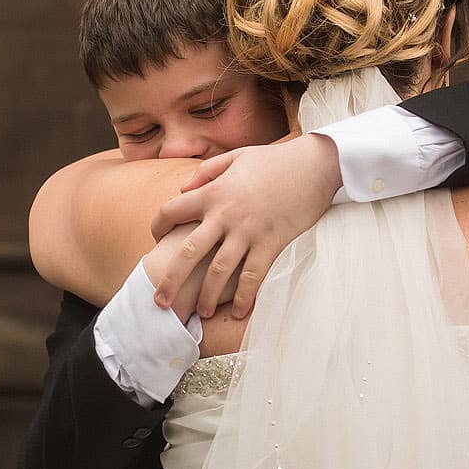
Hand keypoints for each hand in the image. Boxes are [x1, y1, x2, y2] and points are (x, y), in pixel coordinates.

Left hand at [148, 134, 341, 319]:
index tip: (155, 239)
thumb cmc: (275, 161)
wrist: (314, 165)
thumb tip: (182, 189)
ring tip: (200, 312)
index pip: (171, 211)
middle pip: (188, 252)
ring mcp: (248, 231)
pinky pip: (253, 276)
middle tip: (159, 301)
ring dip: (206, 296)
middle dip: (171, 280)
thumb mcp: (235, 157)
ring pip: (218, 271)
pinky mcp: (271, 243)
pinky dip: (243, 296)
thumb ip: (206, 172)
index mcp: (213, 192)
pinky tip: (238, 312)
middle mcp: (225, 215)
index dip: (157, 226)